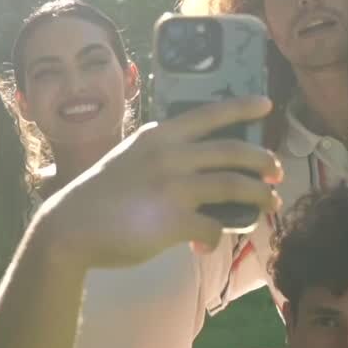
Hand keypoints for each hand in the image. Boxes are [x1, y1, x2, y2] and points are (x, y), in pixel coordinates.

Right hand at [41, 96, 280, 271]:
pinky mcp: (173, 220)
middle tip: (277, 171)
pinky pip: (214, 226)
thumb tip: (189, 165)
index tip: (267, 103)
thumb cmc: (98, 198)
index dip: (242, 107)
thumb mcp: (128, 159)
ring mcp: (173, 186)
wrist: (70, 228)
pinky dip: (218, 236)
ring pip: (234, 185)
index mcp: (159, 136)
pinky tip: (209, 244)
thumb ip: (158, 155)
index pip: (209, 114)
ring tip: (271, 205)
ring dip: (259, 196)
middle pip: (232, 150)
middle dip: (263, 160)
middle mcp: (170, 155)